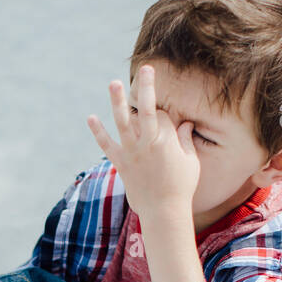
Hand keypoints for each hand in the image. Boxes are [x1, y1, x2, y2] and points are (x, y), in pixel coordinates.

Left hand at [86, 64, 198, 218]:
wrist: (163, 211)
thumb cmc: (182, 187)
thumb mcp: (191, 162)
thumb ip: (186, 141)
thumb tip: (187, 124)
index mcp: (166, 141)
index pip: (162, 115)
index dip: (164, 115)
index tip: (168, 123)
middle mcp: (146, 143)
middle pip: (145, 109)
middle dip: (146, 87)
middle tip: (145, 69)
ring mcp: (131, 153)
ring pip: (123, 122)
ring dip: (118, 101)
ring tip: (114, 83)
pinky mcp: (121, 164)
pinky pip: (107, 145)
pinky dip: (98, 132)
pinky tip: (91, 117)